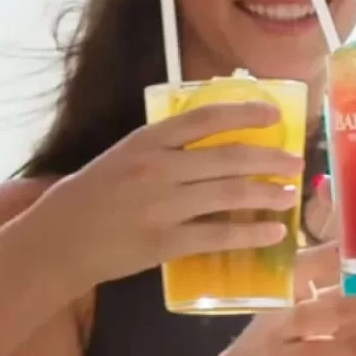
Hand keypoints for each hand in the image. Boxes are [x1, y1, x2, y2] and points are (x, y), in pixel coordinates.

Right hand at [24, 102, 302, 289]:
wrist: (60, 240)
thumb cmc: (92, 195)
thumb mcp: (124, 156)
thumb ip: (164, 148)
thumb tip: (215, 143)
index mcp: (147, 140)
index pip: (206, 117)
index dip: (245, 113)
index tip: (275, 115)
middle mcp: (158, 167)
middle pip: (228, 157)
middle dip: (269, 159)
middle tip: (295, 161)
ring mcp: (163, 206)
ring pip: (229, 194)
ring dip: (267, 194)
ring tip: (289, 195)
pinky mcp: (166, 242)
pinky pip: (219, 234)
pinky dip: (251, 233)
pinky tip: (273, 233)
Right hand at [188, 250, 355, 355]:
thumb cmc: (261, 349)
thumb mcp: (276, 319)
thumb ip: (308, 299)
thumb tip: (347, 271)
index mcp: (275, 304)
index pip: (297, 275)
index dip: (322, 261)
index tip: (351, 250)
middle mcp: (275, 329)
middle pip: (311, 314)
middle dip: (346, 307)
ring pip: (319, 351)